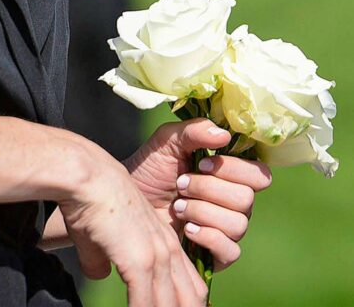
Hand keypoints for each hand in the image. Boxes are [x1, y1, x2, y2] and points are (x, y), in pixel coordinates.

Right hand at [59, 153, 209, 305]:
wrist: (85, 177)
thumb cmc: (89, 201)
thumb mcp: (103, 234)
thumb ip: (106, 257)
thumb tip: (101, 274)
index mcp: (164, 242)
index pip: (192, 287)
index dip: (186, 306)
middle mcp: (167, 250)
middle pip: (192, 300)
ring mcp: (156, 257)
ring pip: (172, 306)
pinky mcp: (139, 262)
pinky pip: (146, 306)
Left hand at [125, 119, 272, 270]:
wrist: (128, 201)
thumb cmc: (151, 169)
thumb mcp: (167, 142)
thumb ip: (193, 132)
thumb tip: (224, 134)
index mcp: (231, 174)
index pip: (259, 174)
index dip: (234, 169)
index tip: (201, 164)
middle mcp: (235, 202)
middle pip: (246, 198)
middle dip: (208, 189)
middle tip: (181, 184)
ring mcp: (228, 229)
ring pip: (238, 224)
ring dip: (202, 211)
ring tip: (177, 206)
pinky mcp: (218, 254)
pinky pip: (231, 250)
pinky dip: (208, 236)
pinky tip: (187, 228)